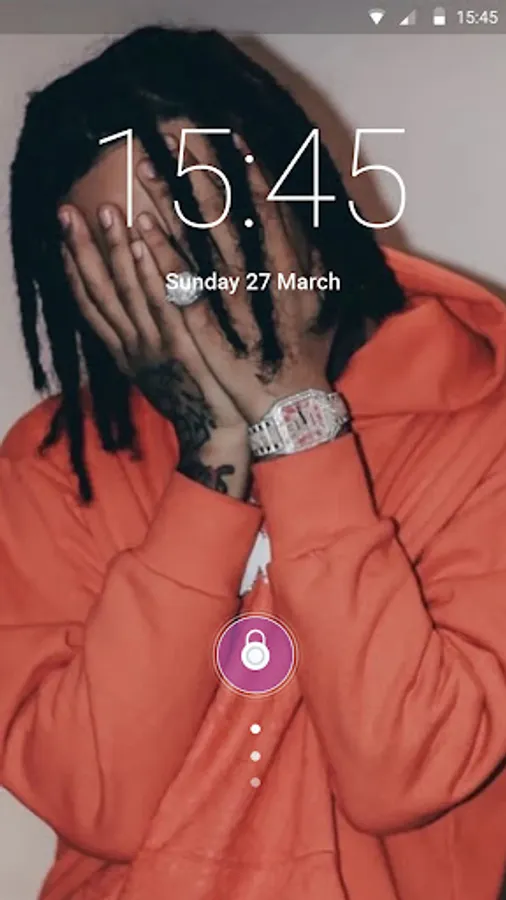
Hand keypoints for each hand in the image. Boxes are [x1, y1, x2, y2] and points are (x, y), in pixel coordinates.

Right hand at [58, 202, 249, 496]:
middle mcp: (132, 347)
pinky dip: (151, 271)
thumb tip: (139, 308)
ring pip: (128, 292)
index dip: (73, 271)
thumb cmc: (193, 398)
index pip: (90, 306)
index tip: (64, 238)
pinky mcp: (182, 347)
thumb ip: (146, 340)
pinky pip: (163, 303)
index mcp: (124, 352)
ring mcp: (155, 347)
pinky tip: (142, 243)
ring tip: (107, 212)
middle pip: (100, 293)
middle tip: (69, 212)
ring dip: (115, 250)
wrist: (215, 436)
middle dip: (84, 251)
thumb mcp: (158, 370)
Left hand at [136, 129, 334, 424]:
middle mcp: (260, 282)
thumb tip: (312, 220)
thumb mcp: (326, 302)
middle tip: (176, 138)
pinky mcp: (207, 326)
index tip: (234, 138)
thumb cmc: (308, 352)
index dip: (251, 173)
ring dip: (171, 203)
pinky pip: (180, 285)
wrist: (289, 405)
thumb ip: (318, 260)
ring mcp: (230, 303)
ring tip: (146, 169)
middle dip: (201, 174)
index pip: (270, 212)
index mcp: (292, 271)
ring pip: (197, 244)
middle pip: (226, 219)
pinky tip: (141, 230)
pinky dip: (161, 256)